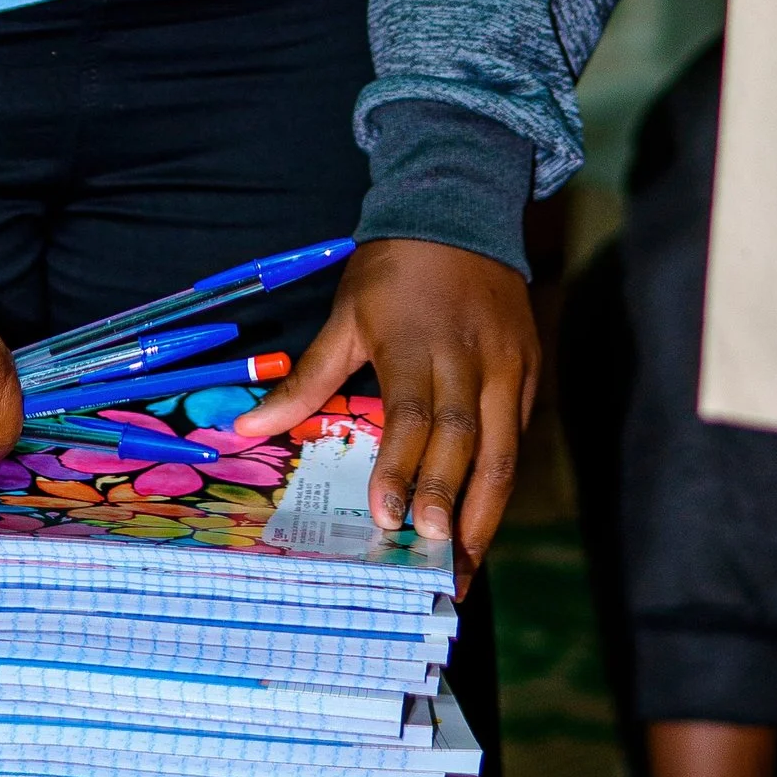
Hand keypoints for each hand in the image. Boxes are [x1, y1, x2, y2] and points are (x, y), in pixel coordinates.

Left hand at [233, 240, 538, 569]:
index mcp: (415, 342)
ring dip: (485, 512)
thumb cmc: (392, 272)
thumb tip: (247, 429)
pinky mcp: (529, 371)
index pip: (414, 415)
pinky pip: (517, 437)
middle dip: (450, 501)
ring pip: (504, 450)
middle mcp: (469, 358)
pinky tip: (481, 524)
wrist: (460, 210)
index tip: (388, 516)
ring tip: (464, 566)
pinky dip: (500, 483)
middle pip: (466, 440)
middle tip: (434, 558)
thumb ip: (307, 381)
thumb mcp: (344, 317)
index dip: (403, 468)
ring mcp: (508, 366)